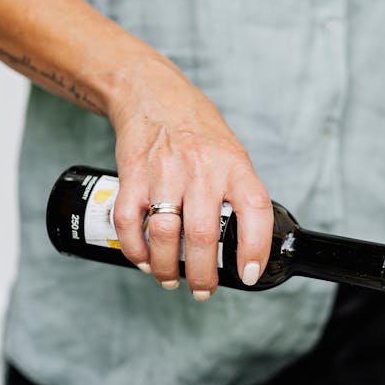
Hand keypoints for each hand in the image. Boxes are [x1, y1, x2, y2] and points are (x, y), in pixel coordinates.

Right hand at [107, 58, 272, 297]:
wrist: (152, 94)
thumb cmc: (198, 131)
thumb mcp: (232, 155)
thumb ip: (239, 195)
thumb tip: (246, 246)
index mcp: (234, 166)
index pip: (254, 212)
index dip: (254, 249)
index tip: (248, 274)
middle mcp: (201, 169)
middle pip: (204, 236)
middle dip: (203, 274)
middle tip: (203, 290)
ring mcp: (164, 173)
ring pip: (166, 235)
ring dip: (167, 268)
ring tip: (171, 280)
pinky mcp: (132, 176)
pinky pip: (130, 223)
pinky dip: (136, 250)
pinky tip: (145, 261)